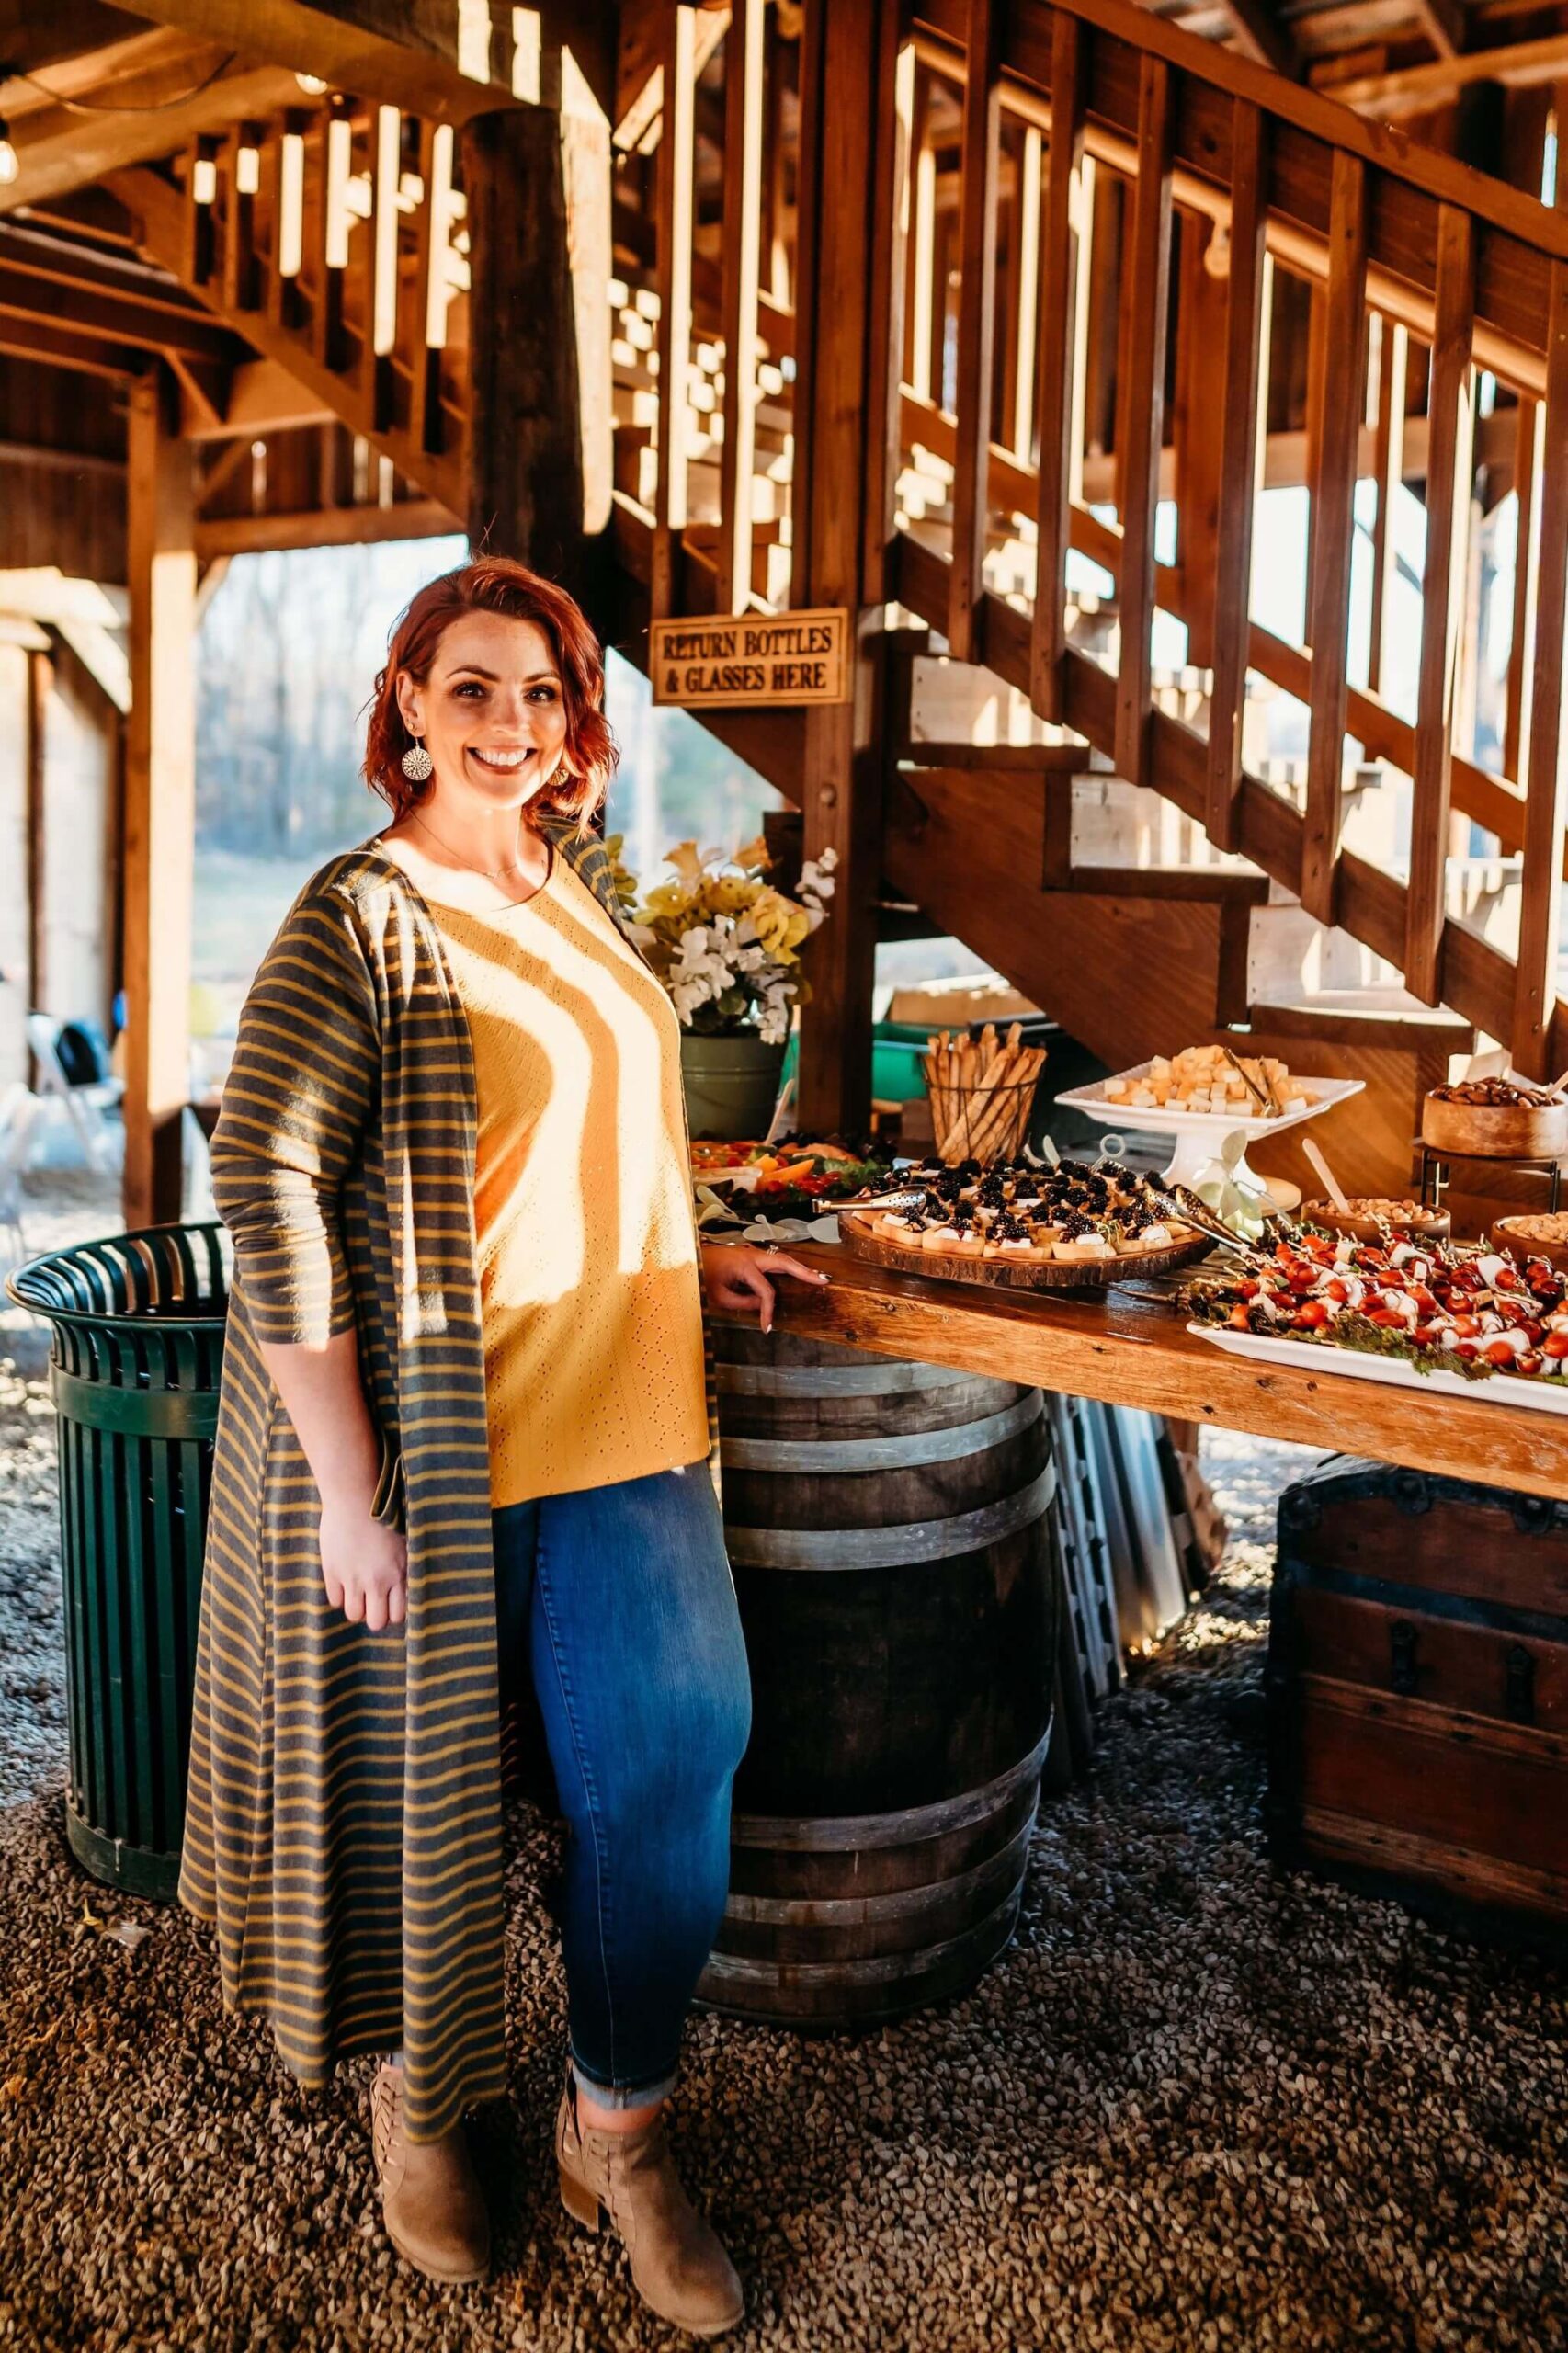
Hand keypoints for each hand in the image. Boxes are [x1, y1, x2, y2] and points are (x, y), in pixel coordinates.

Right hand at [318, 1493, 407, 1630]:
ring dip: (357, 1607)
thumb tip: (408, 1589)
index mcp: (398, 1573)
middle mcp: (376, 1580)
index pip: (399, 1615)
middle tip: (374, 1601)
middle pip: (376, 1622)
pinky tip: (345, 1581)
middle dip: (376, 1615)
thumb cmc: (384, 1516)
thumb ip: (406, 1567)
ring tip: (359, 1591)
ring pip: (354, 1615)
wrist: (354, 1497)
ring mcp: (352, 1578)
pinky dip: (340, 1595)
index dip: (394, 1613)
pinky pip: (336, 1601)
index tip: (390, 1603)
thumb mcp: (404, 1541)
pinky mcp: (332, 1572)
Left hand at [700, 1242, 828, 1333]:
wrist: (688, 1257)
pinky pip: (774, 1261)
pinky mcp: (750, 1256)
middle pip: (784, 1262)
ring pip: (782, 1259)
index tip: (767, 1327)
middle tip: (823, 1280)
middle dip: (805, 1272)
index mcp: (744, 1265)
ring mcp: (752, 1253)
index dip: (769, 1311)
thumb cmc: (701, 1275)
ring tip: (817, 1277)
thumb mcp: (719, 1296)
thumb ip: (743, 1302)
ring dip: (799, 1268)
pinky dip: (788, 1267)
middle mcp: (751, 1255)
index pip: (766, 1291)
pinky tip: (797, 1273)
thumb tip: (762, 1305)